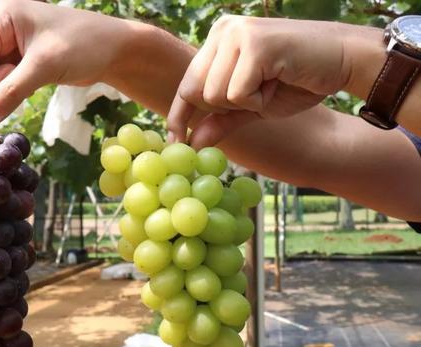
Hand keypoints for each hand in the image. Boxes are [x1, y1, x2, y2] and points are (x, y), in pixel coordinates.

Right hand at [0, 0, 127, 127]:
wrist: (115, 51)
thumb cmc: (83, 47)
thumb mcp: (44, 67)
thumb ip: (10, 93)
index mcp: (3, 15)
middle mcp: (2, 27)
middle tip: (5, 105)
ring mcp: (10, 45)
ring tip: (25, 92)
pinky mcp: (20, 62)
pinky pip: (2, 83)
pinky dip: (8, 94)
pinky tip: (24, 95)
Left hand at [167, 16, 356, 146]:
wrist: (344, 61)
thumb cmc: (298, 82)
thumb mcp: (253, 106)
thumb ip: (222, 120)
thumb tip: (192, 143)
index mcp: (217, 40)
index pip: (187, 84)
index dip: (179, 116)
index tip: (174, 142)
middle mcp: (222, 31)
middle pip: (197, 92)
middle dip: (226, 107)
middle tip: (260, 93)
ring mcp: (237, 34)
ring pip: (215, 95)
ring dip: (246, 102)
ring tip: (272, 84)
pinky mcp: (254, 44)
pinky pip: (237, 94)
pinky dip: (258, 100)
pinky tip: (279, 81)